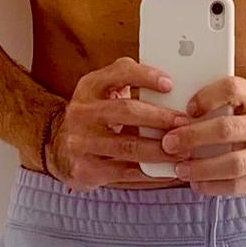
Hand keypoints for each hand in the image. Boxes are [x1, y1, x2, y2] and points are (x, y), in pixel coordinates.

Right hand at [45, 56, 191, 190]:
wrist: (60, 150)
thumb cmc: (97, 118)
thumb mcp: (104, 93)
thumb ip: (130, 82)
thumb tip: (172, 86)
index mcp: (90, 87)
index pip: (118, 73)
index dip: (145, 76)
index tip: (170, 84)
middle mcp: (81, 112)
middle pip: (125, 111)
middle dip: (160, 118)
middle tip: (185, 124)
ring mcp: (80, 142)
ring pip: (127, 146)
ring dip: (160, 150)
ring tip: (182, 151)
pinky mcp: (85, 169)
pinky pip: (125, 172)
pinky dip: (151, 173)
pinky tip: (169, 172)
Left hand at [160, 75, 245, 195]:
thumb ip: (227, 99)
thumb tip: (183, 113)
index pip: (232, 89)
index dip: (206, 97)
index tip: (188, 108)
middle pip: (226, 130)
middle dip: (192, 137)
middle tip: (169, 143)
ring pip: (233, 163)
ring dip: (201, 168)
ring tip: (180, 168)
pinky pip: (239, 186)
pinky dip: (214, 187)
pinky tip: (198, 184)